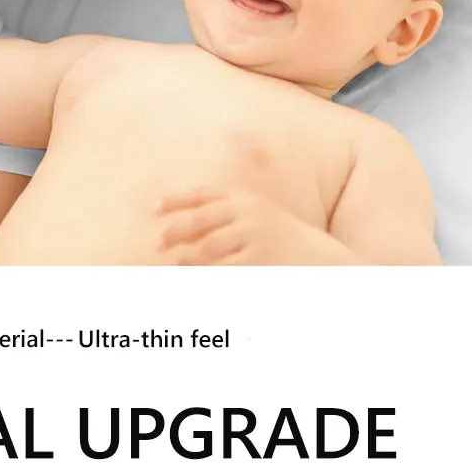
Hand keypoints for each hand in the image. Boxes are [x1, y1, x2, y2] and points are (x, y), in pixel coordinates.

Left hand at [155, 186, 311, 265]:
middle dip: (175, 230)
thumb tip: (180, 226)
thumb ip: (224, 214)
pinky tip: (194, 279)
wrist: (319, 257)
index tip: (152, 208)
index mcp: (244, 197)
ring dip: (187, 256)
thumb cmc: (280, 237)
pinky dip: (206, 274)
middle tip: (157, 243)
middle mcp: (247, 211)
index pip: (202, 194)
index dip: (176, 199)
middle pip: (200, 219)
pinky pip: (223, 269)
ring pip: (207, 247)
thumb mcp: (255, 215)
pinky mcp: (258, 260)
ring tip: (177, 264)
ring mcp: (253, 235)